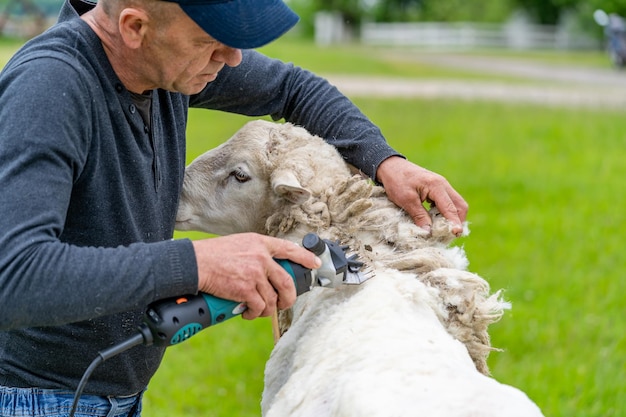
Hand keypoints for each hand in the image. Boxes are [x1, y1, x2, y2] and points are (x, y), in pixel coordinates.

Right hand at [192, 233, 320, 319]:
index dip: (305, 257)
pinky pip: (259, 307)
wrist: (195, 264)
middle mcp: (261, 257)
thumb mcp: (238, 244)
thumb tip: (265, 270)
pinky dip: (254, 313)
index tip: (314, 264)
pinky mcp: (246, 289)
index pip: (289, 248)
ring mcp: (255, 274)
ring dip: (267, 309)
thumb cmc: (212, 255)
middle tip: (284, 303)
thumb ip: (255, 253)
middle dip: (289, 298)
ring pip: (272, 299)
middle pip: (287, 282)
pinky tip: (247, 312)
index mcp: (260, 243)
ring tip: (257, 311)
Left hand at [376, 156, 467, 235]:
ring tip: (444, 230)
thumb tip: (429, 232)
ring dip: (453, 217)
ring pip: (455, 204)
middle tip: (451, 235)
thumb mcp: (406, 200)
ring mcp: (441, 185)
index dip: (454, 222)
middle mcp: (443, 184)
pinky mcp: (437, 188)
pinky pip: (448, 202)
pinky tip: (437, 220)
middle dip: (458, 221)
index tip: (456, 234)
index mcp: (436, 186)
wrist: (390, 166)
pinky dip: (446, 212)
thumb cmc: (397, 181)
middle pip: (459, 205)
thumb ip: (419, 215)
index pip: (450, 208)